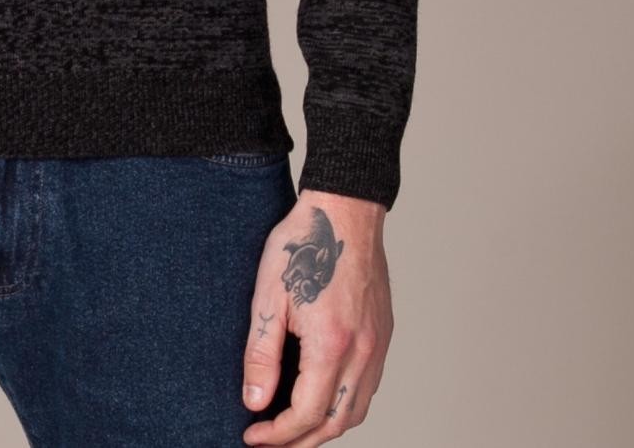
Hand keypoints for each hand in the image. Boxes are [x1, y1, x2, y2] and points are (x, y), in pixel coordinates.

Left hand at [240, 190, 392, 444]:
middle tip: (269, 442)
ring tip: (292, 428)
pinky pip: (367, 388)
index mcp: (332, 345)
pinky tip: (321, 397)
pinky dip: (344, 406)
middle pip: (334, 423)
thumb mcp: (268, 295)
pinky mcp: (382, 335)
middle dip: (300, 442)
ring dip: (324, 428)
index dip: (277, 435)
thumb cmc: (303, 243)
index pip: (305, 415)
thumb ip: (261, 353)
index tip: (251, 437)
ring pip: (356, 411)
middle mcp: (362, 352)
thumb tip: (254, 403)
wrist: (345, 209)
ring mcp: (377, 345)